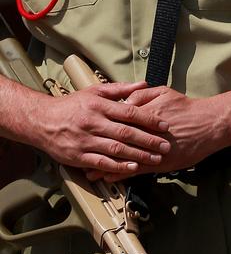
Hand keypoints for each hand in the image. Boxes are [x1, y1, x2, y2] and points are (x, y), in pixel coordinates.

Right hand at [30, 82, 171, 176]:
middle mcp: (94, 122)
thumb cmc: (72, 105)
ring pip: (116, 149)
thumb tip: (143, 84)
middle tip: (165, 146)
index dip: (149, 119)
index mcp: (100, 106)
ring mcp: (86, 140)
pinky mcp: (78, 156)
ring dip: (138, 155)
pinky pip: (101, 163)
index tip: (164, 125)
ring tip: (155, 159)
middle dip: (148, 140)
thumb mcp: (95, 91)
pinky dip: (118, 167)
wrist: (42, 121)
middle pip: (126, 132)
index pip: (130, 112)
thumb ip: (120, 89)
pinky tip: (131, 168)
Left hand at [86, 86, 217, 182]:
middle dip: (96, 144)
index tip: (86, 125)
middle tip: (80, 149)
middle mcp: (144, 131)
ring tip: (87, 169)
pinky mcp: (158, 163)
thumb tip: (123, 100)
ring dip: (103, 163)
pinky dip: (119, 173)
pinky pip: (134, 169)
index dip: (101, 123)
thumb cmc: (186, 108)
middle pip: (115, 138)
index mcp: (144, 112)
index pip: (117, 117)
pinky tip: (108, 177)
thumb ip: (143, 93)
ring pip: (122, 156)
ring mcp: (150, 148)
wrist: (208, 125)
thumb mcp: (165, 93)